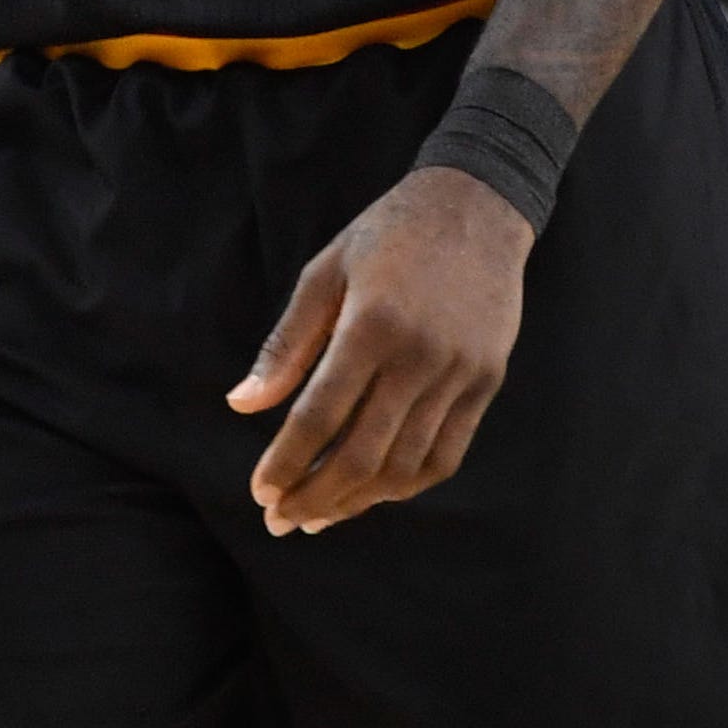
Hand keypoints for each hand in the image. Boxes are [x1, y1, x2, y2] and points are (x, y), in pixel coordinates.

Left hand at [230, 168, 531, 535]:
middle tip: (281, 521)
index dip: (286, 462)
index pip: (320, 417)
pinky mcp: (486, 383)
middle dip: (315, 496)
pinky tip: (373, 493)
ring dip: (358, 500)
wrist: (477, 206)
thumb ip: (285, 345)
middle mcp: (419, 357)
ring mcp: (459, 374)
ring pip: (406, 465)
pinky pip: (446, 454)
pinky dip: (408, 484)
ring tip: (320, 516)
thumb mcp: (324, 273)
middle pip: (361, 454)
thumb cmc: (387, 234)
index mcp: (370, 326)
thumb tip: (242, 405)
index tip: (261, 492)